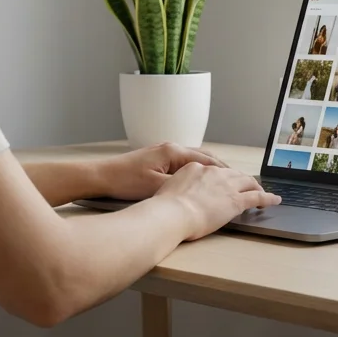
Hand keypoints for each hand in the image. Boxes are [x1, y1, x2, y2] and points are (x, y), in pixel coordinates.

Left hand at [97, 143, 228, 200]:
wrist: (101, 176)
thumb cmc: (126, 181)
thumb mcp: (157, 187)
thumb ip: (181, 185)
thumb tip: (201, 188)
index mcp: (173, 152)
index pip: (206, 160)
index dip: (223, 171)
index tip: (236, 179)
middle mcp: (170, 147)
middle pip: (203, 155)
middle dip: (220, 167)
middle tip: (235, 178)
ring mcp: (163, 152)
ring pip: (193, 158)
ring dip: (208, 167)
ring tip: (221, 179)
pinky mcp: (156, 158)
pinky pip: (183, 162)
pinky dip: (195, 169)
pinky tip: (198, 179)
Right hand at [155, 163, 281, 240]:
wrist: (172, 213)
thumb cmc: (165, 207)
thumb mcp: (167, 189)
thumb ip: (177, 188)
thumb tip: (178, 195)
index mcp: (195, 168)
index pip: (213, 171)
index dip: (220, 178)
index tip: (222, 183)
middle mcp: (213, 173)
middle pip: (233, 173)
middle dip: (241, 179)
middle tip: (246, 185)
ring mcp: (227, 185)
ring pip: (247, 182)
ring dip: (255, 186)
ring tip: (261, 192)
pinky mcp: (237, 200)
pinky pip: (257, 197)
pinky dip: (268, 198)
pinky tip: (275, 200)